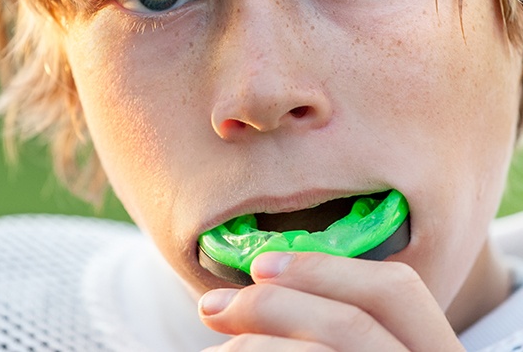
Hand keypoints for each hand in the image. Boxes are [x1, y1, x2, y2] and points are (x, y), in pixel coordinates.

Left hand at [198, 252, 463, 350]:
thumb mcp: (361, 346)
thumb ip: (334, 326)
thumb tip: (262, 285)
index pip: (396, 291)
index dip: (324, 268)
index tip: (260, 265)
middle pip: (352, 322)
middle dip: (271, 304)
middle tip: (212, 306)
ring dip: (252, 345)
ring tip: (215, 351)